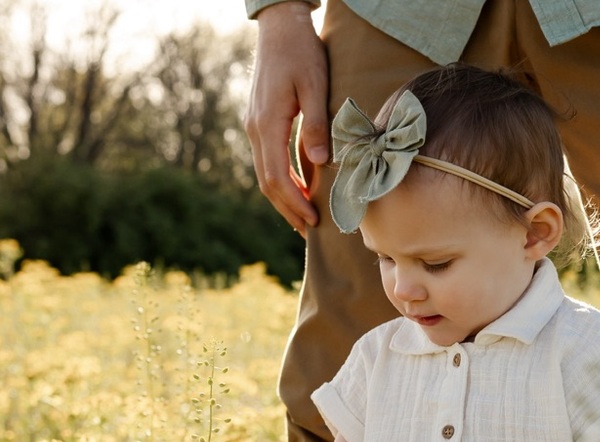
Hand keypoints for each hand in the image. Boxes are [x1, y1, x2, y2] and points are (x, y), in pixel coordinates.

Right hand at [244, 2, 329, 233]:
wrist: (280, 27)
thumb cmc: (301, 52)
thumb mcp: (315, 85)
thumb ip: (316, 123)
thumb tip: (318, 160)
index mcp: (267, 123)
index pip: (278, 176)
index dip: (296, 202)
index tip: (314, 220)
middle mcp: (256, 129)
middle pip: (268, 182)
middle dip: (288, 209)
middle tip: (310, 231)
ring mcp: (255, 127)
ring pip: (266, 175)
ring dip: (284, 199)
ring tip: (304, 219)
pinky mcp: (260, 123)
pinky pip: (269, 161)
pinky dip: (283, 181)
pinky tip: (299, 191)